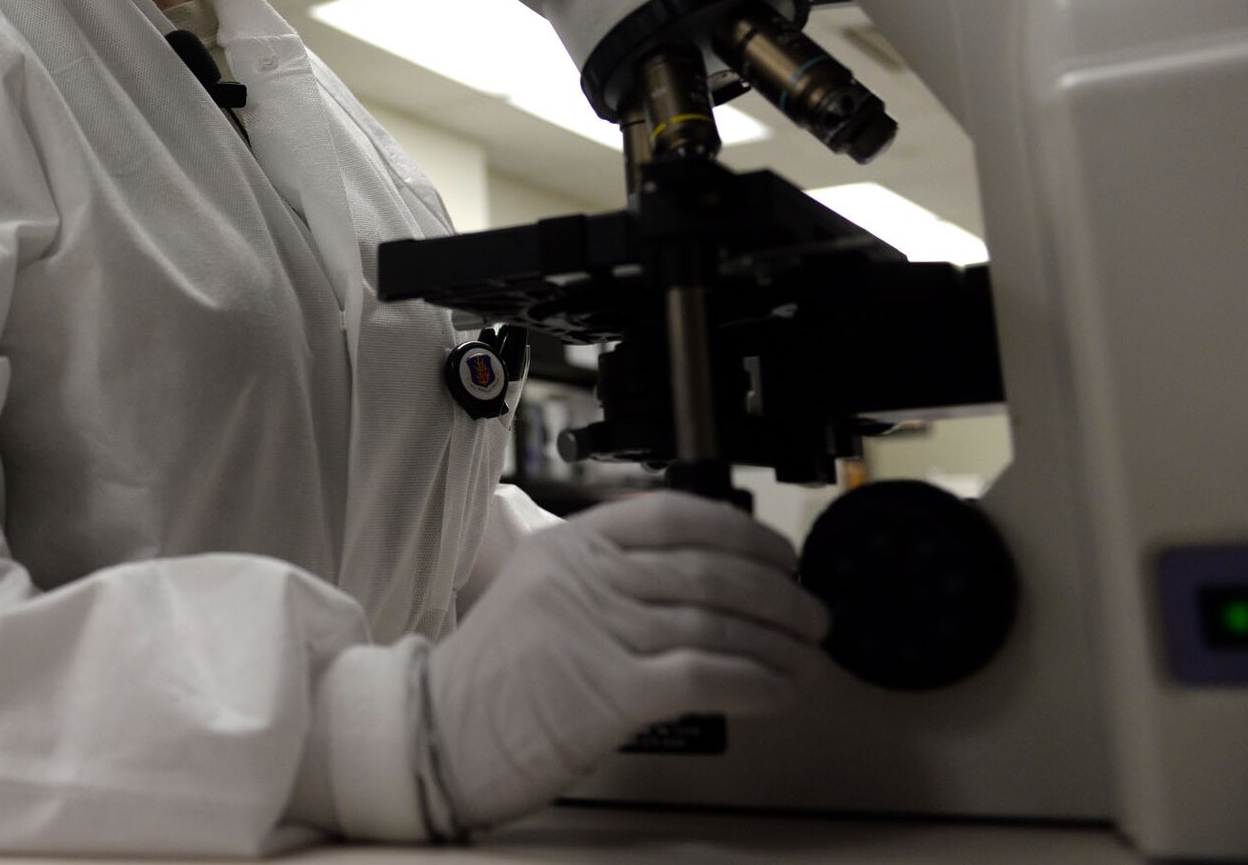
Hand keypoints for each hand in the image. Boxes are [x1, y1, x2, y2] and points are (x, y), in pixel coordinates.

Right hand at [424, 490, 828, 831]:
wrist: (435, 734)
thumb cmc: (490, 677)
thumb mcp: (538, 594)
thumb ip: (603, 576)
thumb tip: (690, 579)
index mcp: (570, 545)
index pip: (674, 514)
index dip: (743, 532)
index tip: (780, 554)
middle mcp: (587, 578)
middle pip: (709, 568)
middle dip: (779, 593)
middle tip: (811, 615)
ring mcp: (598, 630)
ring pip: (718, 620)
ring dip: (779, 643)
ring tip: (806, 660)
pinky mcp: (610, 691)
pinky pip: (706, 675)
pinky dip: (756, 682)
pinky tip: (779, 692)